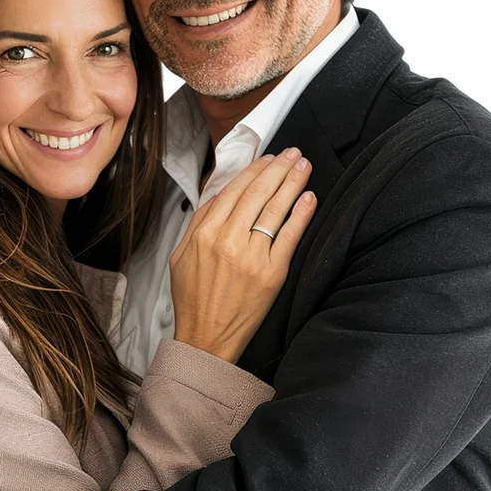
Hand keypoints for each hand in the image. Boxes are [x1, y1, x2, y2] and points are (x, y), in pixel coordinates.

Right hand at [169, 147, 316, 362]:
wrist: (205, 338)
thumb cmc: (193, 298)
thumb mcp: (181, 254)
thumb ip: (199, 222)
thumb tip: (221, 195)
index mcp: (205, 233)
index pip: (235, 190)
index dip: (255, 170)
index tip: (269, 158)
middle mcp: (228, 240)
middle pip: (258, 193)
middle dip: (278, 168)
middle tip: (294, 153)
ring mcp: (252, 256)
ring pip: (276, 209)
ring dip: (292, 182)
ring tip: (304, 166)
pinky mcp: (272, 273)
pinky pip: (290, 236)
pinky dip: (301, 214)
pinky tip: (309, 198)